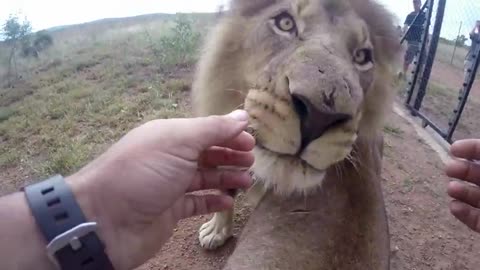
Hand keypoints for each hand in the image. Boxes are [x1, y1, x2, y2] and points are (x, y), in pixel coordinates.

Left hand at [67, 110, 254, 269]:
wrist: (105, 220)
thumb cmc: (143, 173)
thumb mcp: (178, 142)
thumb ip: (212, 129)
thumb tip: (242, 115)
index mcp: (169, 136)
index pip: (205, 131)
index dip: (228, 134)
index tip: (251, 141)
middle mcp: (169, 158)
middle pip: (206, 153)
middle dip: (230, 155)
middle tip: (252, 161)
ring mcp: (169, 186)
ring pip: (204, 178)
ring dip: (226, 178)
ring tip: (247, 182)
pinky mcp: (169, 211)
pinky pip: (196, 203)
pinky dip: (213, 201)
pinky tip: (228, 201)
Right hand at [445, 139, 479, 232]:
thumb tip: (478, 145)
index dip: (472, 148)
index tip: (452, 149)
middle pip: (479, 175)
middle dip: (463, 170)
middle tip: (448, 169)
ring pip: (476, 197)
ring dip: (461, 191)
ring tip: (451, 189)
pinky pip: (475, 220)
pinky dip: (463, 213)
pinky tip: (454, 207)